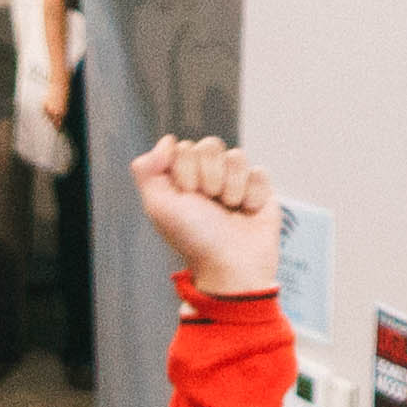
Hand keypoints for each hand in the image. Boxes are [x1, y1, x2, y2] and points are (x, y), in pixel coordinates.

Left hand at [129, 137, 278, 294]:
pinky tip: (247, 212)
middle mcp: (207, 176)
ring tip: (229, 210)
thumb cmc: (195, 239)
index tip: (186, 194)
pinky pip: (258, 171)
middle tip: (209, 203)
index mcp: (181, 179)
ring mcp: (234, 181)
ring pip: (236, 156)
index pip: (183, 147)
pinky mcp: (259, 189)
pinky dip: (251, 195)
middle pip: (210, 145)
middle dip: (209, 176)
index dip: (185, 168)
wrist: (232, 264)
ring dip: (231, 187)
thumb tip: (167, 141)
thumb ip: (147, 171)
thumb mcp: (159, 207)